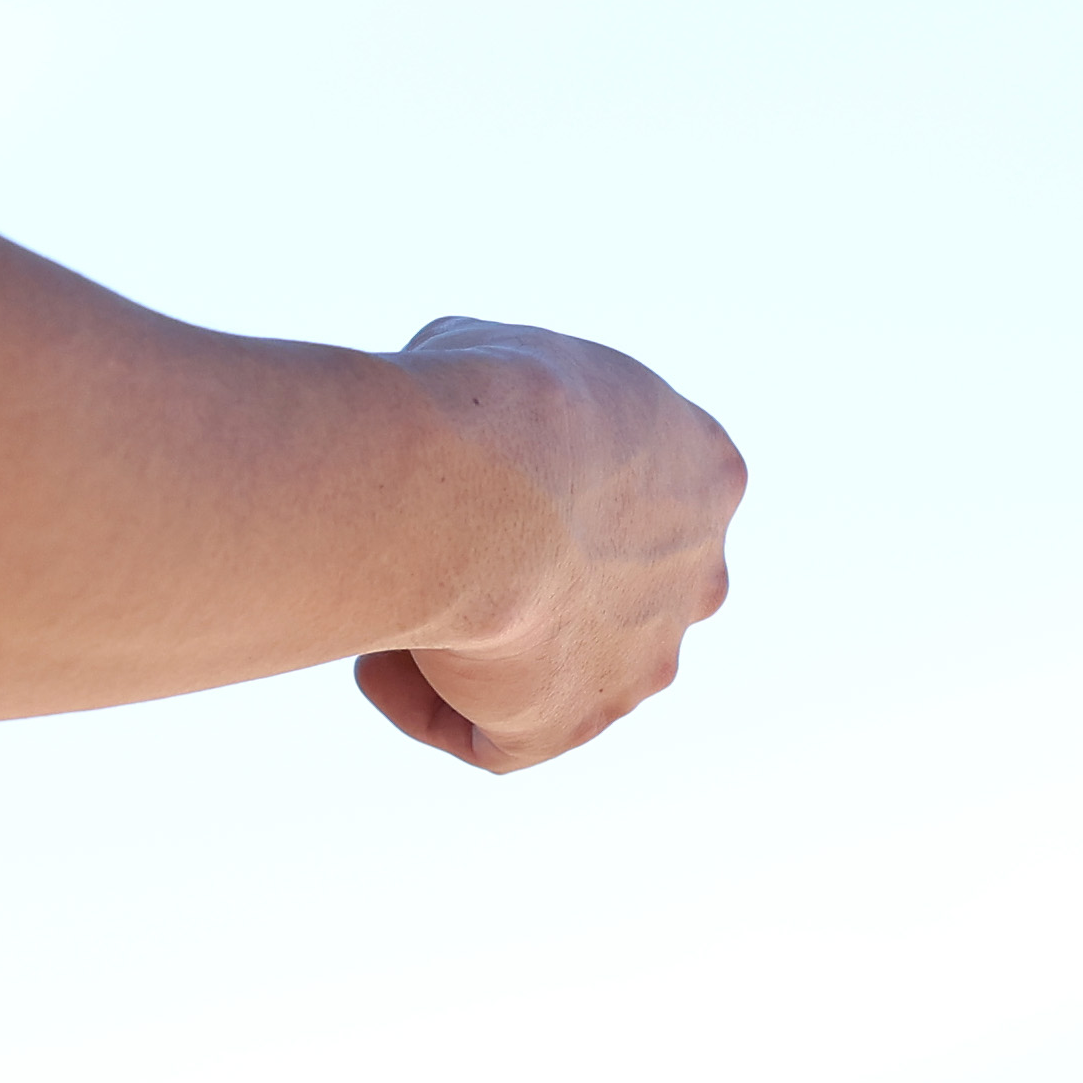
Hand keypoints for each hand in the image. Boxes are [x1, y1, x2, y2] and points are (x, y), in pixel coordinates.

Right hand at [354, 318, 743, 773]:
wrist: (480, 486)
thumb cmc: (482, 399)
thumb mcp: (496, 350)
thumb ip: (497, 410)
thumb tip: (445, 440)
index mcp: (705, 467)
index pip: (634, 483)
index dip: (541, 479)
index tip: (470, 470)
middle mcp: (697, 573)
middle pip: (609, 584)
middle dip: (526, 571)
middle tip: (441, 546)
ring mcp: (646, 660)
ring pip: (551, 661)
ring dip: (474, 640)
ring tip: (390, 600)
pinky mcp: (574, 723)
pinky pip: (496, 732)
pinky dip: (426, 698)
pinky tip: (376, 659)